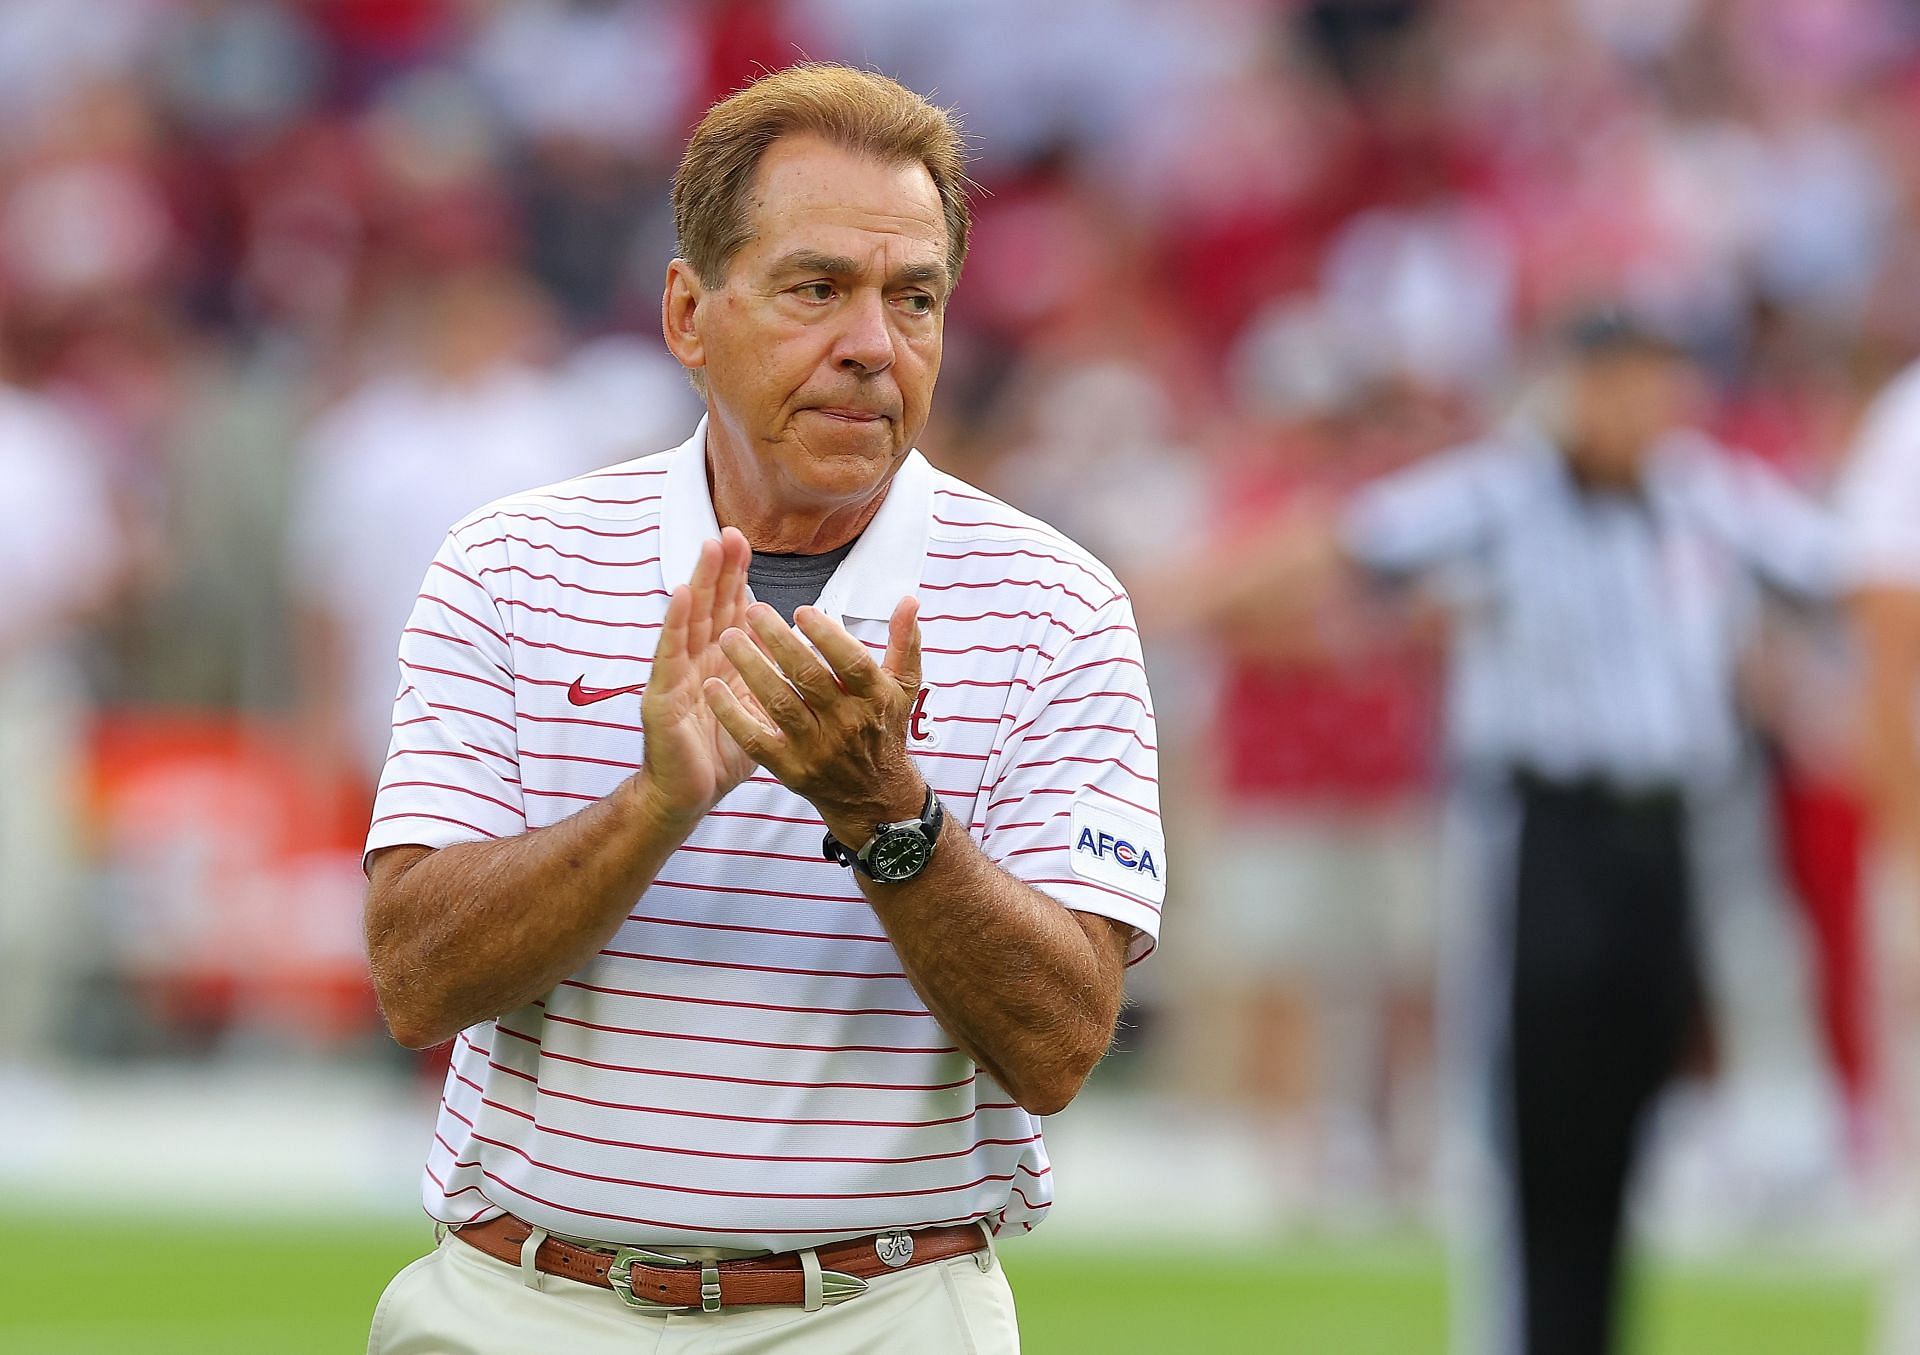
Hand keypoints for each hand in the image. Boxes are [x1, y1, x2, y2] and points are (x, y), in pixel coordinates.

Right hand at [636, 528, 763, 825]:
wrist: (689, 796)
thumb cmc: (722, 753)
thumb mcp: (758, 708)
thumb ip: (772, 674)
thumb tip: (800, 644)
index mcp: (720, 663)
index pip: (728, 611)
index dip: (735, 578)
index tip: (746, 542)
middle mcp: (695, 662)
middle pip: (709, 606)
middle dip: (719, 569)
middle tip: (730, 532)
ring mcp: (675, 676)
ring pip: (689, 621)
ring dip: (699, 582)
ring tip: (709, 549)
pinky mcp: (661, 697)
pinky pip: (669, 656)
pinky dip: (674, 623)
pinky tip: (681, 597)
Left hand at [703, 596, 925, 845]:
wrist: (876, 797)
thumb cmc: (884, 731)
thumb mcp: (904, 687)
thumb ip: (903, 642)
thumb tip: (909, 600)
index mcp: (874, 699)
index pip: (851, 663)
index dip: (827, 636)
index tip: (801, 611)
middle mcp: (847, 724)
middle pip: (809, 678)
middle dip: (779, 642)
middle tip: (753, 611)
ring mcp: (817, 749)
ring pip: (780, 703)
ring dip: (752, 668)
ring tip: (729, 638)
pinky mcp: (791, 768)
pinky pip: (756, 739)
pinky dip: (733, 714)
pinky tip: (713, 687)